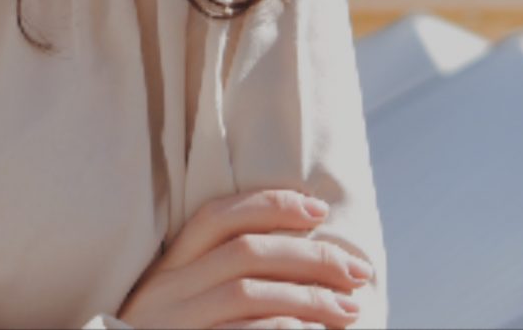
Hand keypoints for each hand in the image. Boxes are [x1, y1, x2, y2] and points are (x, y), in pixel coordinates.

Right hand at [113, 187, 372, 328]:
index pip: (216, 217)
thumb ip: (217, 277)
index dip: (270, 205)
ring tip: (349, 310)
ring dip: (309, 298)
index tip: (318, 209)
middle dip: (309, 256)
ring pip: (247, 293)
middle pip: (245, 253)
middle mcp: (165, 293)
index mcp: (165, 272)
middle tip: (357, 272)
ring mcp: (174, 325)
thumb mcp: (182, 307)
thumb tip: (299, 250)